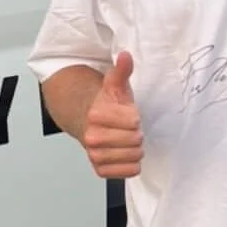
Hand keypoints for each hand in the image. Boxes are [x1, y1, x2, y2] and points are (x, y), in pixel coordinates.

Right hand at [83, 51, 143, 179]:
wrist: (90, 126)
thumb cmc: (107, 107)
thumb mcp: (115, 86)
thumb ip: (121, 71)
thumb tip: (125, 55)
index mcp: (95, 115)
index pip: (133, 121)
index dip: (134, 117)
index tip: (126, 114)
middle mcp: (92, 137)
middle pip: (135, 140)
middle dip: (135, 134)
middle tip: (126, 129)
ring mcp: (95, 155)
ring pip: (134, 156)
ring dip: (135, 149)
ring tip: (125, 141)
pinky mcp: (100, 170)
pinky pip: (130, 171)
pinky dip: (132, 164)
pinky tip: (124, 154)